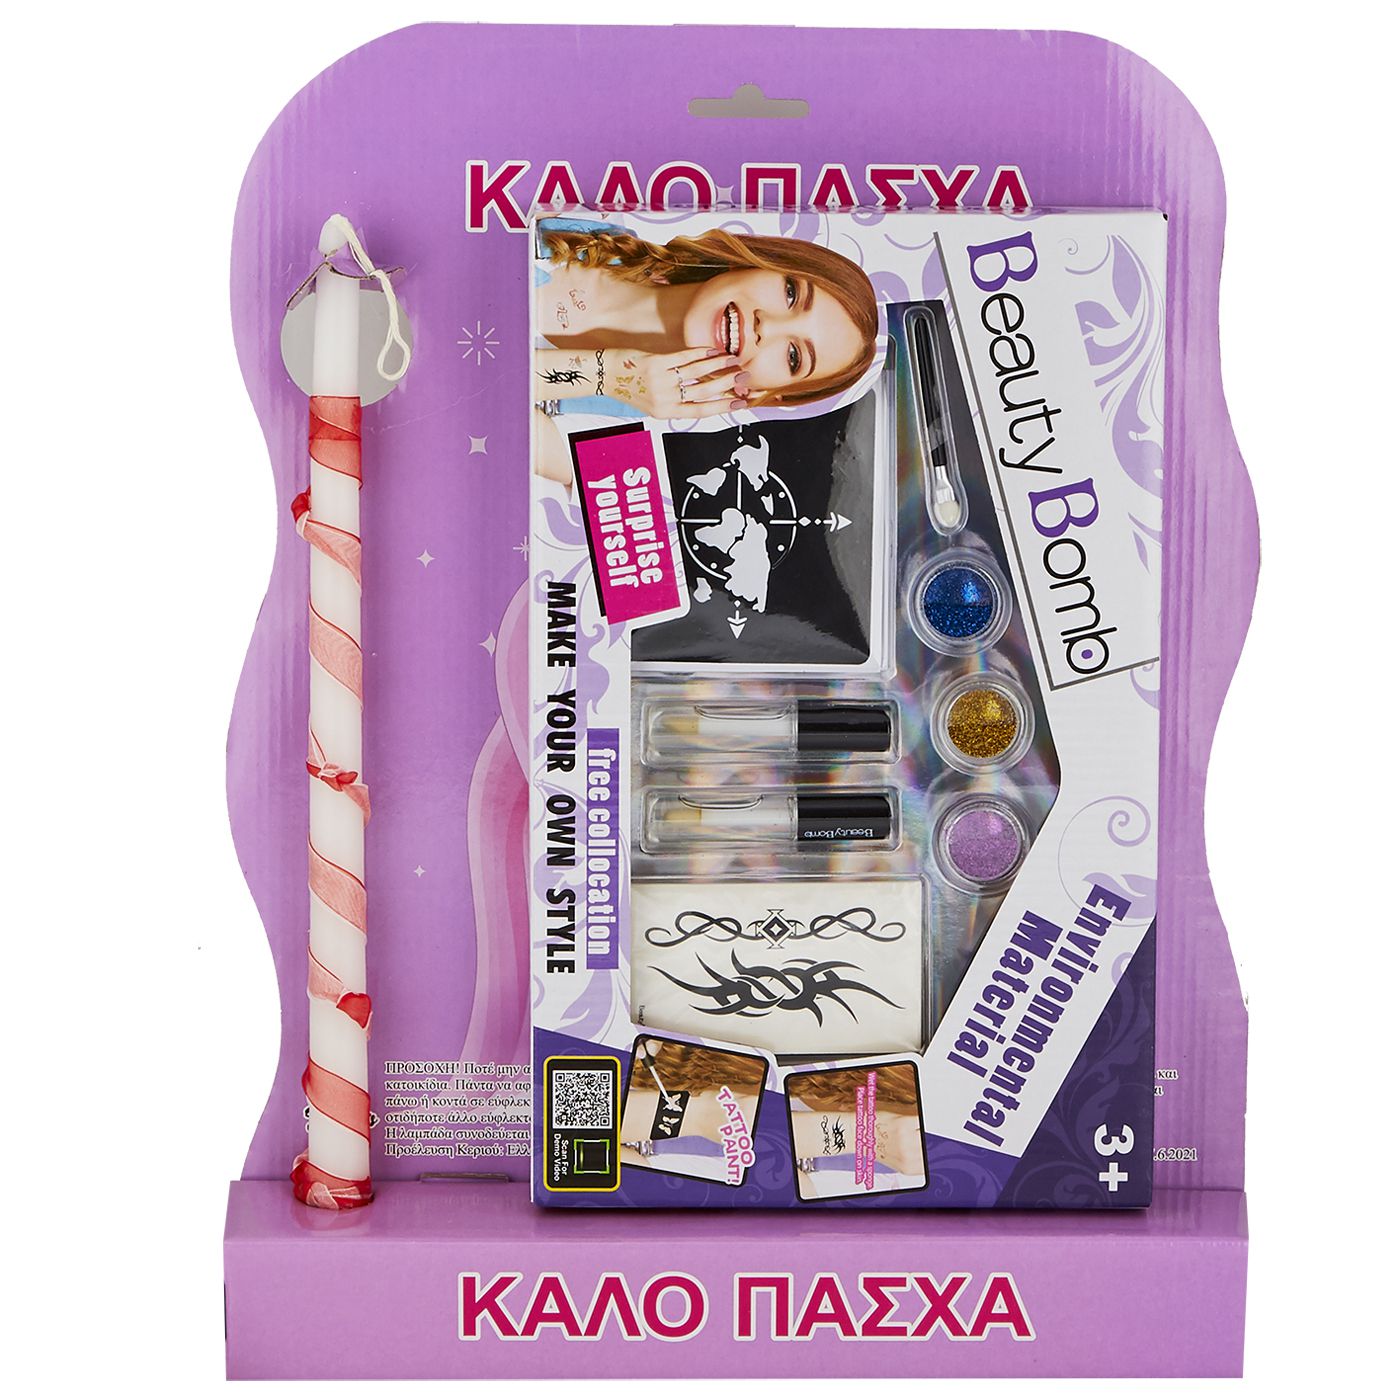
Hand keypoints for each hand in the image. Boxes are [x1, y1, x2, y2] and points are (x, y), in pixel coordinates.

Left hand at [606, 348, 749, 418]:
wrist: (605, 376)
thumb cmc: (631, 389)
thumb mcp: (654, 404)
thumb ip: (677, 401)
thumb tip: (705, 394)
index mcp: (666, 413)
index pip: (701, 411)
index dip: (724, 407)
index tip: (742, 403)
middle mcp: (665, 399)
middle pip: (704, 391)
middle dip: (728, 383)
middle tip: (744, 377)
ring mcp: (660, 381)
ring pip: (697, 373)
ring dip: (719, 365)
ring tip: (734, 360)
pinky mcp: (655, 363)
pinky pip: (683, 357)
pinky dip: (701, 352)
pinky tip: (713, 349)